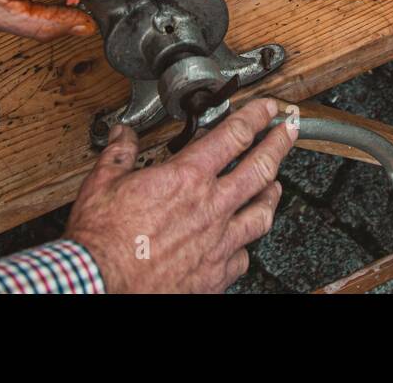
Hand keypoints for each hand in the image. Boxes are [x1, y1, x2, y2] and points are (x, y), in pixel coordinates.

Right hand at [66, 99, 296, 292]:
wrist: (101, 283)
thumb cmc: (102, 238)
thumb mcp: (103, 183)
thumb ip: (119, 154)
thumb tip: (123, 135)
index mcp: (187, 178)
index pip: (234, 135)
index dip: (258, 116)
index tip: (269, 109)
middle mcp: (210, 208)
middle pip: (261, 168)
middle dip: (281, 144)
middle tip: (291, 131)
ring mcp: (218, 242)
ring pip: (262, 213)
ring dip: (272, 194)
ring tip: (276, 185)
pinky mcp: (215, 275)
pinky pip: (243, 257)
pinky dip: (245, 246)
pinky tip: (243, 243)